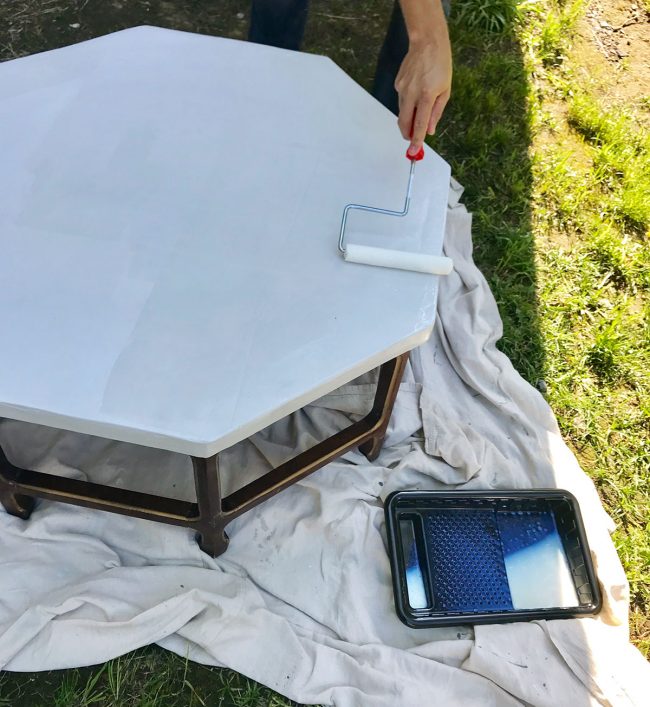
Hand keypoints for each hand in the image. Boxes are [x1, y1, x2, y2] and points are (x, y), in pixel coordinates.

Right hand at [395, 28, 451, 155]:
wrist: (427, 42)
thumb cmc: (441, 65)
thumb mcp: (445, 90)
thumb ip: (436, 112)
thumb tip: (430, 130)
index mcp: (426, 95)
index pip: (419, 124)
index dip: (416, 140)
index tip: (414, 152)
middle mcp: (411, 93)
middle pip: (404, 122)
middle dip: (407, 134)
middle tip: (412, 139)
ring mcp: (402, 88)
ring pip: (402, 112)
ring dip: (409, 118)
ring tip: (418, 111)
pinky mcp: (397, 84)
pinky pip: (402, 100)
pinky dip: (408, 103)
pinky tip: (415, 93)